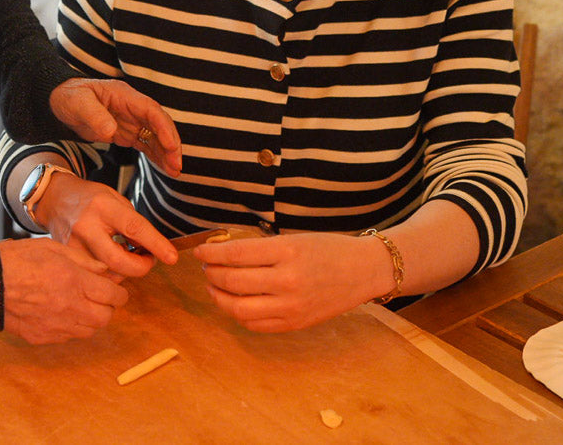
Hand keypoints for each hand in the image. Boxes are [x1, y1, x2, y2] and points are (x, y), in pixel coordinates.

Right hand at [0, 237, 129, 344]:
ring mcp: (56, 326)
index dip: (119, 291)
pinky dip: (71, 327)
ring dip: (91, 318)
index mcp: (74, 281)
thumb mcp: (52, 248)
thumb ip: (83, 260)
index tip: (115, 287)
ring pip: (90, 331)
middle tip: (99, 296)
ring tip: (80, 304)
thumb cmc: (16, 260)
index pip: (114, 295)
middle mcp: (69, 307)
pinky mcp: (42, 337)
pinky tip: (61, 312)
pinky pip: (68, 337)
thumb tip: (105, 269)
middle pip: (105, 317)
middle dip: (108, 307)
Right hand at [35, 170, 177, 277]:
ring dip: (125, 271)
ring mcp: (73, 245)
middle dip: (140, 267)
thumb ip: (133, 223)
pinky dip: (109, 273)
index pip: (134, 228)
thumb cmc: (89, 198)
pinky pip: (94, 275)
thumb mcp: (115, 199)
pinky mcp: (67, 259)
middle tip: (148, 260)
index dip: (156, 244)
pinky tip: (113, 262)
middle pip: (118, 260)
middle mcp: (86, 227)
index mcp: (102, 207)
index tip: (172, 257)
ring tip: (129, 257)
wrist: (55, 199)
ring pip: (106, 273)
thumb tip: (149, 249)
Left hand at [48, 78, 181, 175]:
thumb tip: (111, 131)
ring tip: (175, 171)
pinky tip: (164, 167)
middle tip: (176, 164)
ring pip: (156, 136)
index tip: (171, 146)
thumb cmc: (69, 97)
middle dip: (171, 144)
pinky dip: (156, 155)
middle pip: (160, 124)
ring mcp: (131, 120)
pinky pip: (146, 143)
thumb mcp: (78, 103)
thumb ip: (94, 116)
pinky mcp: (127, 132)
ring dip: (166, 153)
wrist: (60, 103)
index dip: (164, 128)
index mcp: (125, 96)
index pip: (151, 111)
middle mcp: (133, 107)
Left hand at [191, 232, 392, 332]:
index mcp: (287, 251)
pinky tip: (235, 302)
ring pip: (238, 308)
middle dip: (211, 274)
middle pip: (232, 281)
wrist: (363, 271)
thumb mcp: (293, 238)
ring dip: (219, 296)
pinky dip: (238, 314)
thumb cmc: (328, 249)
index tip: (200, 252)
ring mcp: (291, 306)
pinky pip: (255, 324)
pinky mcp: (294, 324)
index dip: (211, 254)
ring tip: (215, 286)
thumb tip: (221, 253)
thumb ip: (260, 248)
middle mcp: (288, 280)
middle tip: (206, 268)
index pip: (235, 254)